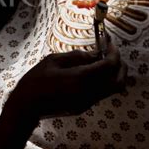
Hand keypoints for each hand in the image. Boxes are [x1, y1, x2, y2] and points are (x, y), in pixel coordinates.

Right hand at [6, 41, 126, 119]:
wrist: (27, 106)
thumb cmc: (36, 80)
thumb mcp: (54, 60)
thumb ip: (77, 56)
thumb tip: (95, 53)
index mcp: (81, 78)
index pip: (109, 64)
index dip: (113, 51)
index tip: (109, 41)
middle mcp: (89, 92)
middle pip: (119, 80)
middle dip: (120, 64)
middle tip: (112, 51)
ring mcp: (88, 102)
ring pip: (113, 89)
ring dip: (114, 73)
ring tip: (102, 60)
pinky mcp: (84, 107)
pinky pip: (102, 93)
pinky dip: (104, 80)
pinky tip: (92, 72)